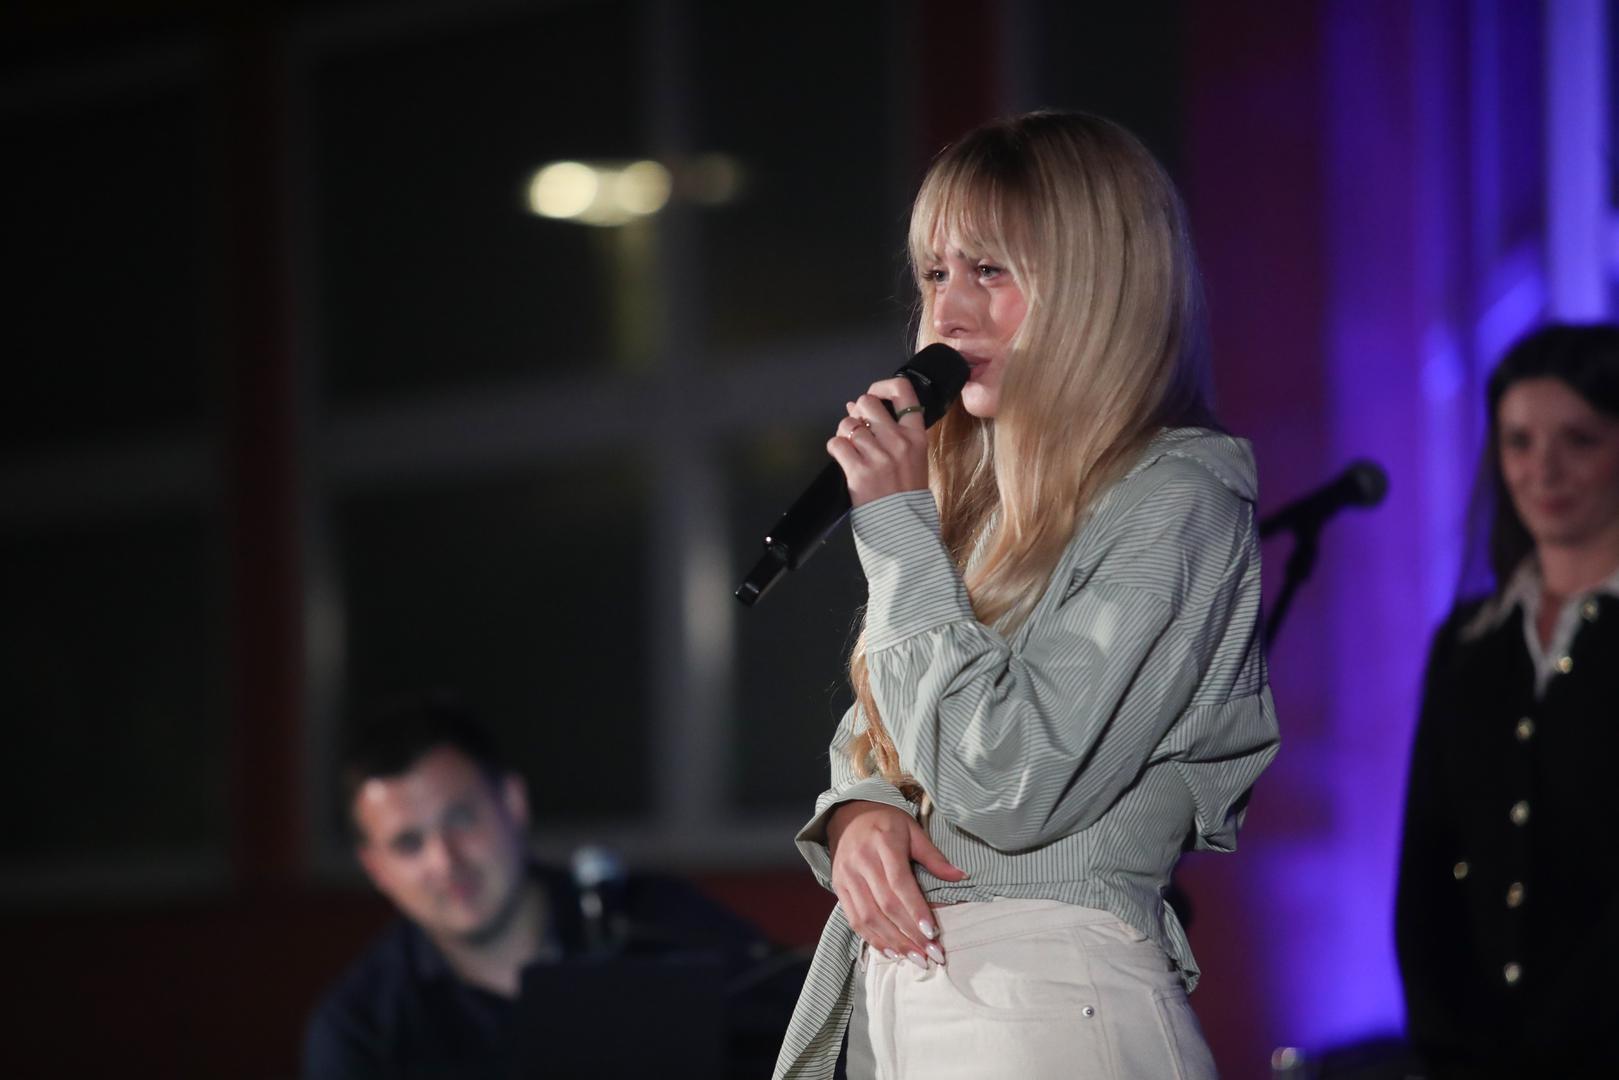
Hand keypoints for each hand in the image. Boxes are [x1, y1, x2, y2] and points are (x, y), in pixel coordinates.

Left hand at [824, 377, 928, 506]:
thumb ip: (891, 431)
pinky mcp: (859, 471)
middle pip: (867, 402)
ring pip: (847, 424)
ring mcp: (878, 456)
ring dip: (844, 434)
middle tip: (858, 427)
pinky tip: (843, 457)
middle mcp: (898, 441)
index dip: (883, 386)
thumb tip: (855, 406)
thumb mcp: (913, 458)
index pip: (903, 391)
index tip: (875, 394)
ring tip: (852, 449)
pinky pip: (836, 444)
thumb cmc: (907, 493)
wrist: (905, 526)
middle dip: (857, 412)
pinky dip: (835, 448)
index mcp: (916, 435)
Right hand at [827, 800, 966, 967]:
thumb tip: (961, 876)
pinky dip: (872, 939)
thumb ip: (934, 856)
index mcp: (883, 843)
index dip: (915, 910)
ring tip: (915, 959)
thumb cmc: (886, 822)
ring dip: (893, 942)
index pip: (899, 883)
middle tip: (931, 954)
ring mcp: (847, 876)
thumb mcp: (912, 830)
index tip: (933, 933)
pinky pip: (854, 919)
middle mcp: (862, 861)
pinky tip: (891, 952)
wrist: (848, 813)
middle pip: (885, 905)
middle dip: (909, 934)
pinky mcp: (838, 887)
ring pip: (868, 917)